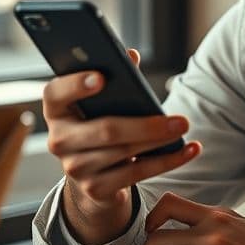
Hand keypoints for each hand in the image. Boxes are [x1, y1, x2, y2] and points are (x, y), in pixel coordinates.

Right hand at [43, 49, 200, 244]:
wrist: (92, 174)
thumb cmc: (99, 124)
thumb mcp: (101, 103)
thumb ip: (115, 77)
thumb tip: (131, 55)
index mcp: (56, 110)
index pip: (56, 93)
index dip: (76, 85)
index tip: (102, 77)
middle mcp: (59, 140)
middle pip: (105, 130)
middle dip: (146, 125)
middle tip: (180, 119)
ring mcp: (75, 168)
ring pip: (124, 152)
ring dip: (159, 141)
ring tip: (183, 128)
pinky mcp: (95, 188)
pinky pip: (136, 175)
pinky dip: (167, 161)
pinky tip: (188, 150)